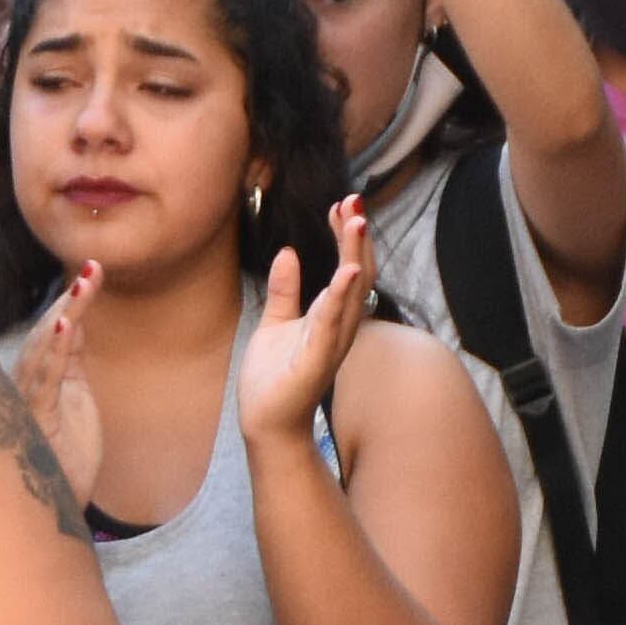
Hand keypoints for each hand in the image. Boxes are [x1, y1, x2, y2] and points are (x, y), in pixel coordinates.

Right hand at [17, 263, 103, 509]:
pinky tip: (64, 325)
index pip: (57, 328)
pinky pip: (45, 377)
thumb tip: (72, 323)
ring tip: (83, 285)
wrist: (54, 499)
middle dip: (70, 298)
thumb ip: (69, 362)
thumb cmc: (61, 451)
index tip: (94, 271)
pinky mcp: (38, 415)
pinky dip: (53, 349)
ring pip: (45, 347)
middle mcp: (29, 380)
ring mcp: (30, 396)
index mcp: (41, 375)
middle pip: (48, 330)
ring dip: (64, 313)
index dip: (74, 300)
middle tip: (92, 267)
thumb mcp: (73, 398)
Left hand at [238, 197, 376, 452]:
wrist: (268, 424)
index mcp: (331, 318)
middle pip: (357, 274)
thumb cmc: (274, 379)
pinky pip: (332, 324)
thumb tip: (288, 253)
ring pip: (351, 293)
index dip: (346, 237)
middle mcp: (340, 328)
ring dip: (355, 256)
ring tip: (356, 222)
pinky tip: (346, 271)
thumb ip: (285, 290)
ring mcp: (331, 344)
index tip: (341, 205)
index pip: (348, 270)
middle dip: (356, 238)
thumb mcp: (275, 322)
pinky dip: (341, 297)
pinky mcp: (316, 360)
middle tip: (354, 200)